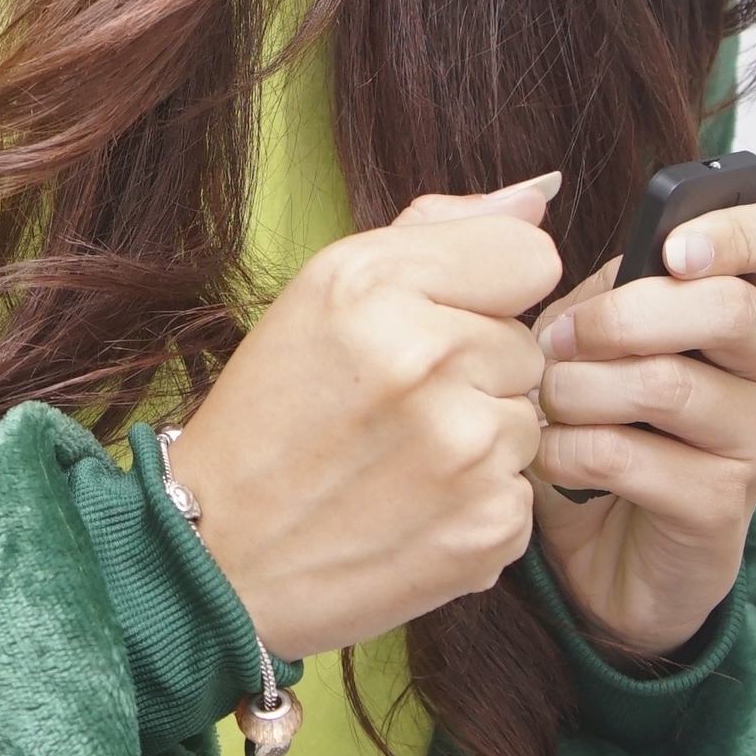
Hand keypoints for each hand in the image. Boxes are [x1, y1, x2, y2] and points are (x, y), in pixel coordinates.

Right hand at [172, 177, 562, 659]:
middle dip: (475, 371)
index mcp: (375, 285)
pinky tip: (412, 510)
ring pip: (528, 421)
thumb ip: (436, 232)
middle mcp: (427, 359)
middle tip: (396, 407)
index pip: (528, 258)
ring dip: (480, 438)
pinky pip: (523, 492)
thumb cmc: (268, 417)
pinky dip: (477, 503)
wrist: (219, 556)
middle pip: (527, 344)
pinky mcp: (489, 527)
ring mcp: (465, 450)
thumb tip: (537, 199)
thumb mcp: (322, 293)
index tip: (442, 323)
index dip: (490, 291)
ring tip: (399, 462)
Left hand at [533, 192, 755, 657]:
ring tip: (550, 402)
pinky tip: (553, 454)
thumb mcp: (587, 325)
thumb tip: (534, 200)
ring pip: (665, 383)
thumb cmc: (601, 416)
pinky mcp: (721, 504)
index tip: (672, 251)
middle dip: (618, 316)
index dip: (744, 231)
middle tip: (560, 340)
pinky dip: (564, 448)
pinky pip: (625, 454)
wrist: (600, 544)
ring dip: (577, 388)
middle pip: (729, 307)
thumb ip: (575, 264)